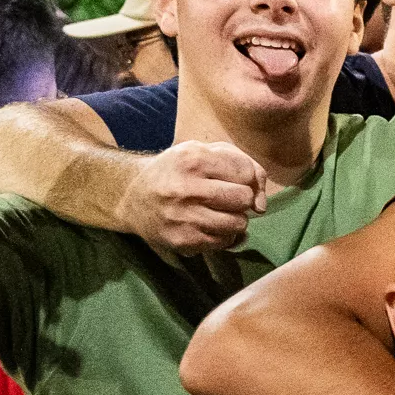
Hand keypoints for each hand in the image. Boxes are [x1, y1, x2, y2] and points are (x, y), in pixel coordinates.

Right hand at [117, 139, 269, 253]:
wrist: (132, 196)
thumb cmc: (178, 171)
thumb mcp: (205, 152)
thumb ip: (244, 165)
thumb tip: (261, 206)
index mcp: (191, 159)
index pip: (245, 172)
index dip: (246, 177)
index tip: (233, 179)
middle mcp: (185, 188)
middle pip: (244, 199)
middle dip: (242, 199)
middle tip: (226, 198)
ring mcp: (182, 217)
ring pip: (238, 224)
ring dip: (235, 219)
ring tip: (218, 212)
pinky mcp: (182, 240)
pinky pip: (224, 242)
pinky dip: (224, 235)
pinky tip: (209, 225)